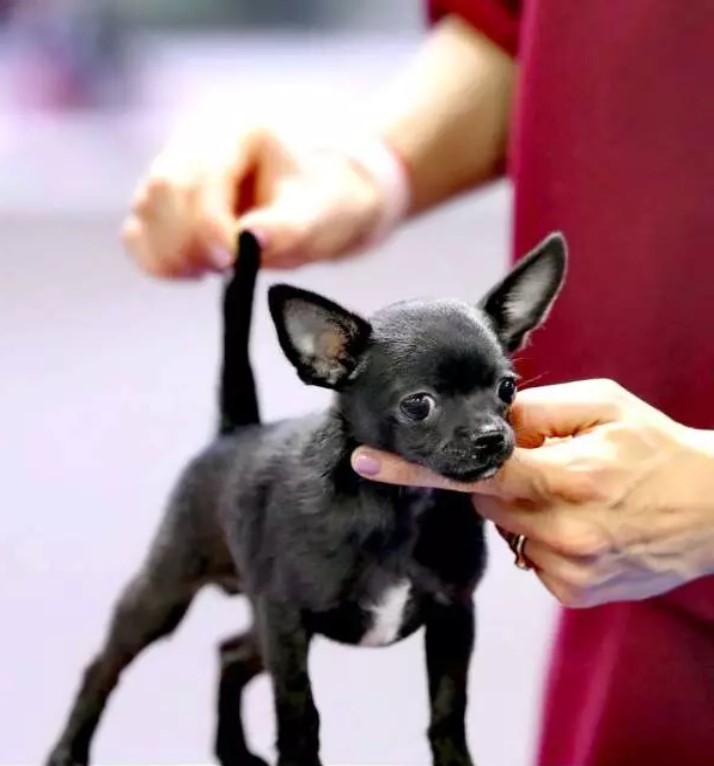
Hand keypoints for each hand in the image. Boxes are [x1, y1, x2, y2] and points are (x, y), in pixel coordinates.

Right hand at [122, 121, 385, 277]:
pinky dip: (157, 260)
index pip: (202, 172)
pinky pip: (137, 234)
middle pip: (162, 190)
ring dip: (172, 253)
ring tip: (213, 270)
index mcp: (238, 134)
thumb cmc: (322, 202)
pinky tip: (193, 272)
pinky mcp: (163, 207)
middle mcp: (195, 144)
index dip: (207, 220)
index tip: (228, 259)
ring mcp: (174, 173)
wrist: (319, 206)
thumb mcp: (319, 214)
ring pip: (144, 212)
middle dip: (187, 239)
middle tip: (223, 268)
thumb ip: (286, 226)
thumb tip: (250, 240)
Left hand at [351, 380, 713, 606]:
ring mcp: (570, 570)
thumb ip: (536, 411)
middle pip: (484, 498)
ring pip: (502, 527)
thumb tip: (483, 423)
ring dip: (520, 507)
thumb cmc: (657, 448)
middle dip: (497, 477)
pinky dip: (539, 536)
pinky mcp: (574, 594)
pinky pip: (525, 556)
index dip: (416, 466)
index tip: (365, 460)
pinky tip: (580, 524)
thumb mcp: (603, 405)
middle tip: (546, 462)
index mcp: (571, 477)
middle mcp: (566, 531)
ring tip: (574, 494)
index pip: (474, 471)